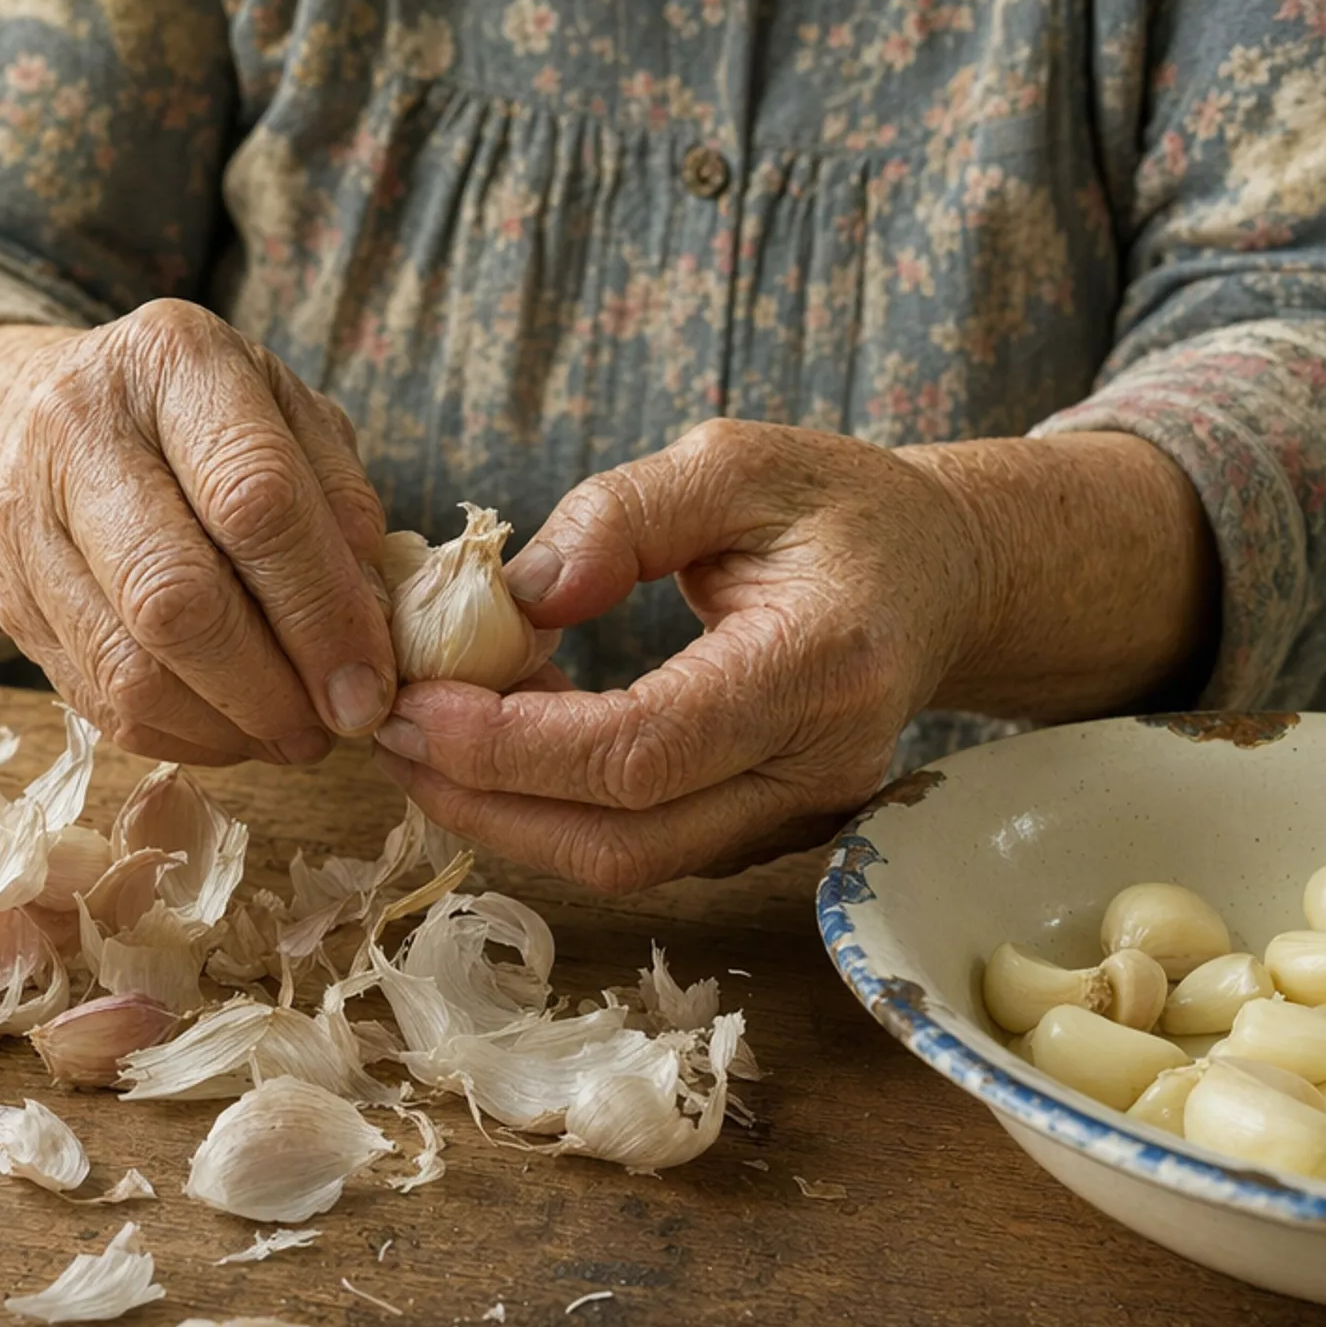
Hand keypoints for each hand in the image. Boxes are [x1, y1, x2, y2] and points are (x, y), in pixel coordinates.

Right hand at [0, 300, 395, 765]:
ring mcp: (24, 519)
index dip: (321, 610)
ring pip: (129, 669)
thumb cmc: (218, 425)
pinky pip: (99, 703)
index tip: (370, 685)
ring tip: (292, 733)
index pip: (254, 501)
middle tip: (332, 726)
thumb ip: (345, 508)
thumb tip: (367, 633)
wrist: (79, 415)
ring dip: (227, 726)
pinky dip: (182, 737)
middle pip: (176, 597)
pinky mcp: (8, 600)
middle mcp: (79, 427)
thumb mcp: (299, 423)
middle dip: (270, 687)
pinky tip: (234, 729)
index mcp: (174, 361)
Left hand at [370, 420, 986, 891]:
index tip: (411, 704)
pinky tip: (496, 750)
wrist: (937, 578)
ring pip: (628, 864)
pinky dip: (552, 812)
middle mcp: (820, 767)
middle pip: (626, 841)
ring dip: (506, 816)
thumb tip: (517, 595)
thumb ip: (625, 513)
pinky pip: (643, 848)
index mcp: (822, 663)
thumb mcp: (736, 461)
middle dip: (485, 801)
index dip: (512, 746)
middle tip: (388, 735)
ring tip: (422, 742)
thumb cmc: (839, 508)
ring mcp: (798, 818)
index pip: (644, 749)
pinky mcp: (765, 834)